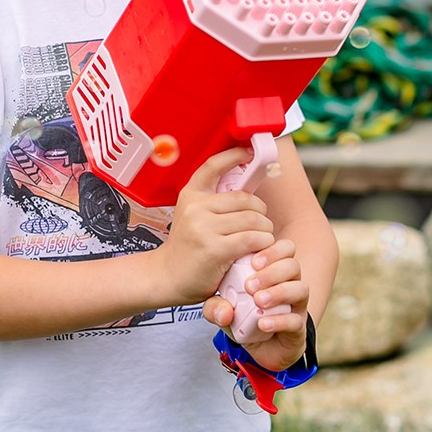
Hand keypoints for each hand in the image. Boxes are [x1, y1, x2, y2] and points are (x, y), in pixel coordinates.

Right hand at [155, 147, 276, 306]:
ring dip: (265, 230)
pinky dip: (263, 243)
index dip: (234, 155)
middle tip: (260, 225)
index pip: (213, 165)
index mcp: (191, 195)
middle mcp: (196, 208)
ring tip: (260, 239)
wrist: (167, 277)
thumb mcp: (194, 217)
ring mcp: (204, 228)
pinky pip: (252, 239)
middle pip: (246, 199)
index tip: (248, 153)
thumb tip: (246, 187)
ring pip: (253, 219)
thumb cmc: (188, 248)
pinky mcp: (214, 249)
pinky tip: (258, 250)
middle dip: (261, 212)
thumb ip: (215, 203)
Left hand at [203, 238, 309, 375]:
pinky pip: (296, 320)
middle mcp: (289, 284)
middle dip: (272, 272)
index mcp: (273, 271)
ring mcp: (296, 306)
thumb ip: (215, 307)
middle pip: (293, 266)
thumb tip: (223, 312)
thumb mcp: (221, 310)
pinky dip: (279, 320)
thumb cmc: (242, 319)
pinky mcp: (299, 328)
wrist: (257, 348)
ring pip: (301, 289)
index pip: (284, 249)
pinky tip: (263, 323)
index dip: (272, 251)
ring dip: (279, 292)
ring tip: (258, 301)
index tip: (253, 262)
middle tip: (250, 285)